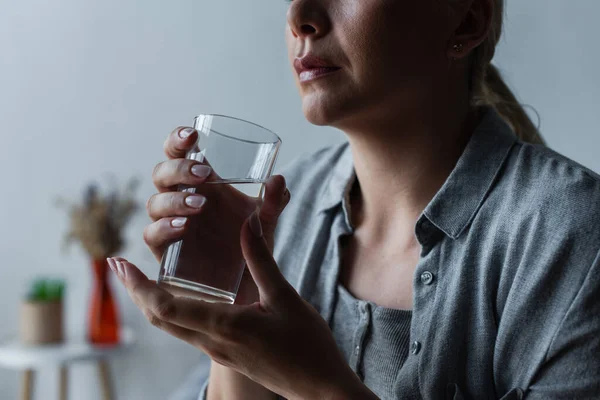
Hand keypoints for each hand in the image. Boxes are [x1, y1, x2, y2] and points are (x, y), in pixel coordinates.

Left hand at [109, 216, 375, 399]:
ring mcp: (217, 352)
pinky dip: (173, 309)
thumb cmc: (308, 346)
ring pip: (171, 325)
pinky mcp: (226, 354)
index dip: (137, 285)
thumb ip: (261, 260)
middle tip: (121, 265)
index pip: (165, 306)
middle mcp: (212, 342)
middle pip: (158, 317)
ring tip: (145, 276)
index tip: (119, 263)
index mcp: (224, 326)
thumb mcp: (285, 298)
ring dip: (152, 300)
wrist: (320, 390)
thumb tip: (247, 223)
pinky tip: (182, 294)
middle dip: (135, 291)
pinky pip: (188, 330)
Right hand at [144, 126, 289, 304]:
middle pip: (162, 173)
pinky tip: (183, 228)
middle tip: (204, 175)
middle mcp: (181, 199)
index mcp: (202, 184)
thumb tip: (279, 179)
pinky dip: (164, 229)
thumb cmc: (251, 243)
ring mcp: (170, 224)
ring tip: (200, 205)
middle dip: (178, 169)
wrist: (246, 284)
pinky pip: (152, 235)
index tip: (193, 134)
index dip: (178, 139)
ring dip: (174, 200)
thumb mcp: (266, 221)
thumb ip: (273, 202)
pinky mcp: (165, 251)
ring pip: (155, 202)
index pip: (180, 153)